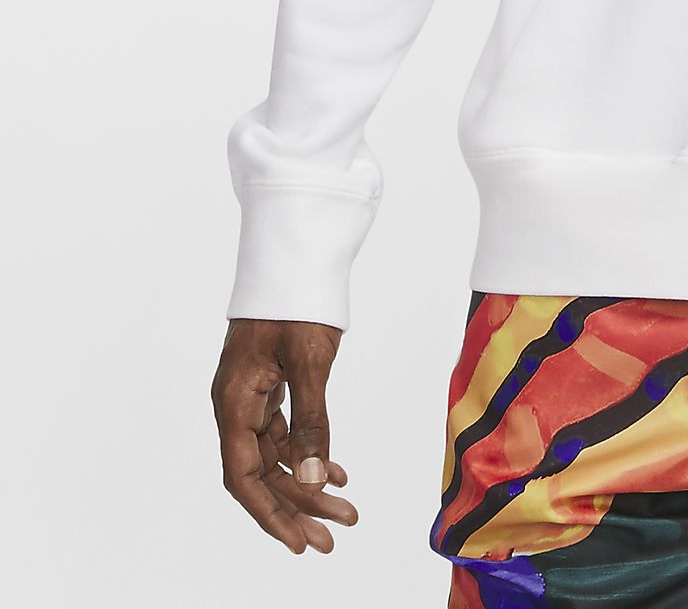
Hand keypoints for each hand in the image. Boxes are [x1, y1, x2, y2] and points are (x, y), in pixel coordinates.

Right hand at [212, 316, 358, 552]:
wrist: (294, 257)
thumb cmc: (296, 301)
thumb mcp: (308, 361)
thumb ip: (311, 422)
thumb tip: (312, 477)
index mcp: (233, 402)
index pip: (244, 475)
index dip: (269, 513)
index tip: (298, 541)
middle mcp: (235, 405)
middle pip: (259, 473)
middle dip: (294, 508)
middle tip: (330, 538)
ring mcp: (250, 396)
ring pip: (273, 456)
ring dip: (305, 484)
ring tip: (343, 510)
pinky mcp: (267, 386)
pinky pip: (282, 433)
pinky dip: (307, 454)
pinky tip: (336, 472)